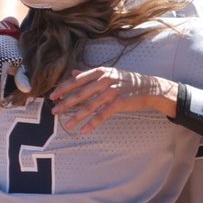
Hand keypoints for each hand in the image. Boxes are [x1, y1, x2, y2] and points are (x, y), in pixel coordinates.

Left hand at [50, 67, 175, 132]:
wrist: (149, 88)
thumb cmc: (127, 81)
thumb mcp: (109, 73)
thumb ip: (90, 74)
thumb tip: (73, 73)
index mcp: (100, 72)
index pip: (77, 81)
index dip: (63, 89)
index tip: (53, 96)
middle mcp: (104, 80)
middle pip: (80, 94)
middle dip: (65, 104)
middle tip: (54, 112)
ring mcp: (112, 91)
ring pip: (89, 106)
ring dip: (76, 117)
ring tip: (67, 125)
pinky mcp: (119, 103)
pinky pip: (102, 115)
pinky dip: (92, 124)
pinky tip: (84, 130)